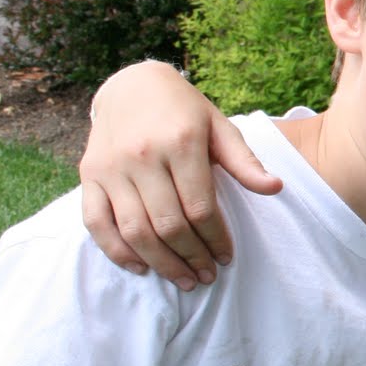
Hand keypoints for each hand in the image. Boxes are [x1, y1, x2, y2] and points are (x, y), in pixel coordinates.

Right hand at [78, 61, 279, 289]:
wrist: (131, 86)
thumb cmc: (185, 111)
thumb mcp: (220, 127)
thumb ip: (244, 161)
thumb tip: (275, 188)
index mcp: (180, 143)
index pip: (200, 208)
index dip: (216, 239)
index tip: (226, 258)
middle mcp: (142, 156)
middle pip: (168, 225)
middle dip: (191, 257)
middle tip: (206, 277)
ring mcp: (110, 168)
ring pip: (134, 230)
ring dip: (160, 262)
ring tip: (183, 280)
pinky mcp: (89, 175)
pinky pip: (96, 223)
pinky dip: (116, 251)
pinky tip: (140, 266)